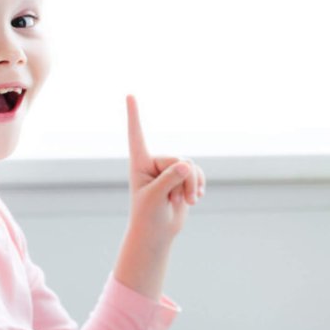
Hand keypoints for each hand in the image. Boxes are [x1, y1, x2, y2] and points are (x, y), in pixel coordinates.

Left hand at [126, 94, 205, 235]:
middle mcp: (155, 162)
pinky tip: (195, 198)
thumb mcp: (156, 199)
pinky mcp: (183, 178)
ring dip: (192, 186)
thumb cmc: (148, 217)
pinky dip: (199, 185)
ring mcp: (170, 170)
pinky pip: (199, 173)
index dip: (134, 115)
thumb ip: (170, 180)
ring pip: (191, 167)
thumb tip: (186, 165)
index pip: (137, 135)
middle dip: (184, 181)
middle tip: (176, 200)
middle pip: (178, 160)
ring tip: (186, 201)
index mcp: (140, 163)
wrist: (157, 234)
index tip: (129, 94)